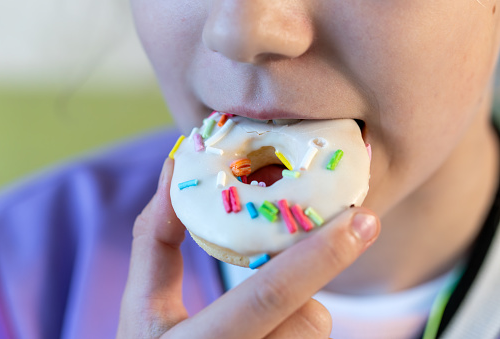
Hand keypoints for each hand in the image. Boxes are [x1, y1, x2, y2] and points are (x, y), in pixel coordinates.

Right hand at [117, 158, 379, 338]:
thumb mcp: (142, 304)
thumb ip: (155, 237)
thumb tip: (174, 166)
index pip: (268, 295)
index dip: (320, 255)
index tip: (362, 220)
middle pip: (310, 320)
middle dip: (312, 280)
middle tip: (325, 248)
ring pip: (312, 332)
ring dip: (296, 315)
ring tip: (258, 319)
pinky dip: (292, 329)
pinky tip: (264, 332)